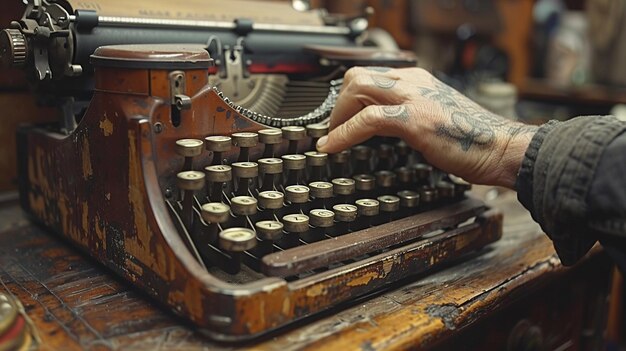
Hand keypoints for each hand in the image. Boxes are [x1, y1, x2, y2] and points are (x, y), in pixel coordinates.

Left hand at [316, 67, 536, 187]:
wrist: (502, 148)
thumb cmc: (473, 140)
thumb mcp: (434, 120)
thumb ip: (409, 116)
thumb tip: (384, 128)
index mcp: (418, 80)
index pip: (370, 76)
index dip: (347, 97)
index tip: (338, 119)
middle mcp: (413, 81)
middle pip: (356, 76)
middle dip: (337, 104)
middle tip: (332, 130)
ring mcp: (413, 97)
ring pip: (356, 88)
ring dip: (336, 116)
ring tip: (331, 138)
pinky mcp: (414, 119)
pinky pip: (367, 119)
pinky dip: (343, 134)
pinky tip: (332, 147)